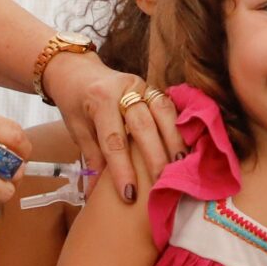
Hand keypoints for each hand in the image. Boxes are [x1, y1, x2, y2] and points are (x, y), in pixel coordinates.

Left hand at [45, 57, 182, 206]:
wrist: (77, 70)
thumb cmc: (76, 103)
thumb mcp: (78, 130)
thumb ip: (92, 159)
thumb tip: (95, 196)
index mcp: (99, 100)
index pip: (113, 139)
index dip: (122, 168)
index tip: (129, 195)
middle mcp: (124, 89)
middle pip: (143, 124)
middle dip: (154, 156)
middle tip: (163, 182)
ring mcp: (142, 85)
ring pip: (163, 111)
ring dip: (174, 140)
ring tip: (181, 165)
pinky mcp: (154, 87)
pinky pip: (171, 106)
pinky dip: (181, 125)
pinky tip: (190, 144)